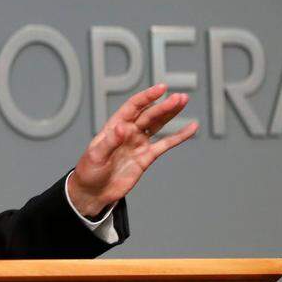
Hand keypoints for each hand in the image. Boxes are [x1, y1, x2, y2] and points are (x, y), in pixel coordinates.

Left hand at [67, 83, 197, 216]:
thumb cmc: (89, 171)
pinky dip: (179, 137)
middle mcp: (128, 132)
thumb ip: (110, 142)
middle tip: (180, 97)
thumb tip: (123, 127)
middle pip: (149, 115)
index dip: (147, 97)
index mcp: (114, 127)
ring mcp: (138, 144)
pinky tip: (191, 128)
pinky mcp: (146, 157)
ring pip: (158, 125)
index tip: (161, 89)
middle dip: (164, 106)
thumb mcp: (96, 156)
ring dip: (170, 114)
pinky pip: (165, 145)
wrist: (94, 192)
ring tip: (184, 101)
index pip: (132, 107)